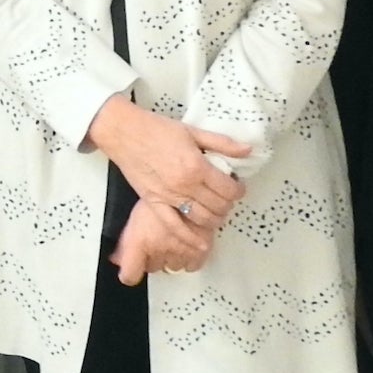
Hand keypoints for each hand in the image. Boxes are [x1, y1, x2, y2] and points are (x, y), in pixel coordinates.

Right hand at [86, 96, 249, 224]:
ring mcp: (169, 197)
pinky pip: (174, 226)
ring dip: (215, 219)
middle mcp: (185, 185)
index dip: (238, 189)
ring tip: (216, 211)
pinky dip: (189, 238)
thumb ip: (222, 143)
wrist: (124, 132)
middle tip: (226, 196)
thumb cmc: (157, 128)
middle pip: (218, 206)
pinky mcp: (154, 203)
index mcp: (196, 166)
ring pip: (202, 218)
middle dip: (228, 204)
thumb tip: (248, 150)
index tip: (236, 185)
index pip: (228, 189)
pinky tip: (201, 244)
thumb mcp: (193, 132)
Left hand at [110, 198, 214, 287]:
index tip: (129, 270)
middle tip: (156, 242)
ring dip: (172, 257)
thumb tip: (116, 258)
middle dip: (154, 258)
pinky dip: (190, 259)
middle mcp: (160, 250)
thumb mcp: (135, 215)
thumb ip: (125, 241)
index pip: (130, 274)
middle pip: (154, 268)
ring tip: (171, 240)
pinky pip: (192, 265)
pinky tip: (185, 246)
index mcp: (140, 242)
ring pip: (174, 266)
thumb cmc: (159, 196)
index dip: (129, 273)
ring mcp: (180, 252)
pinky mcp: (200, 251)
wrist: (184, 187)